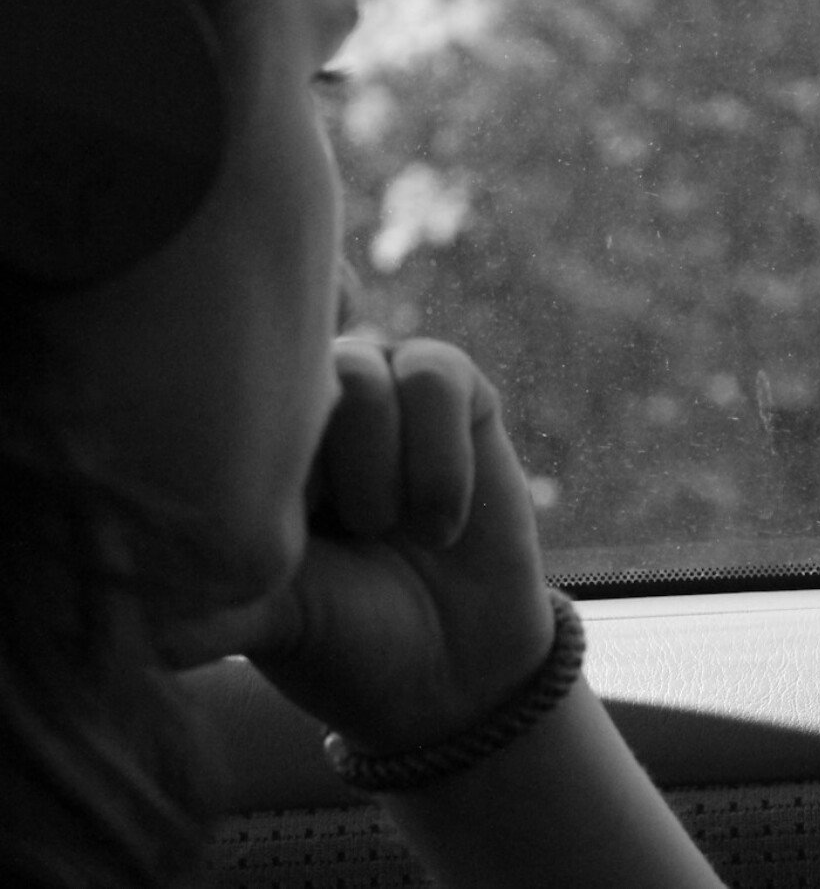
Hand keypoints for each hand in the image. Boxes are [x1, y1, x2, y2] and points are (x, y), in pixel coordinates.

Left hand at [181, 337, 556, 753]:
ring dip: (377, 467)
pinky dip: (438, 461)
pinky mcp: (460, 395)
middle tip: (343, 541)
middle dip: (316, 473)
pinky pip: (436, 378)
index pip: (220, 397)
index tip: (279, 549)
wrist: (459, 669)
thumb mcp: (270, 619)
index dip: (251, 466)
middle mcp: (314, 406)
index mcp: (251, 448)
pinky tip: (440, 525)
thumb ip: (207, 605)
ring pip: (361, 371)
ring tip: (389, 531)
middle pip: (290, 378)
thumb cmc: (348, 638)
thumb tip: (138, 631)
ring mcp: (386, 391)